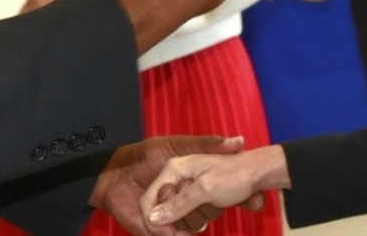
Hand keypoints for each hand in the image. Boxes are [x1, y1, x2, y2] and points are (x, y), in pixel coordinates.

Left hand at [91, 136, 257, 235]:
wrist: (112, 174)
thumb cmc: (145, 155)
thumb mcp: (178, 146)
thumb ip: (207, 145)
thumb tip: (240, 141)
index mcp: (194, 183)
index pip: (221, 195)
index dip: (236, 197)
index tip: (254, 200)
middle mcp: (187, 201)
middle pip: (210, 213)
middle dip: (204, 205)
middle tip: (186, 188)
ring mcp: (174, 217)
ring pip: (195, 226)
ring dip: (185, 217)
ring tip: (168, 197)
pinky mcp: (159, 231)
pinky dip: (173, 234)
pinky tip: (168, 224)